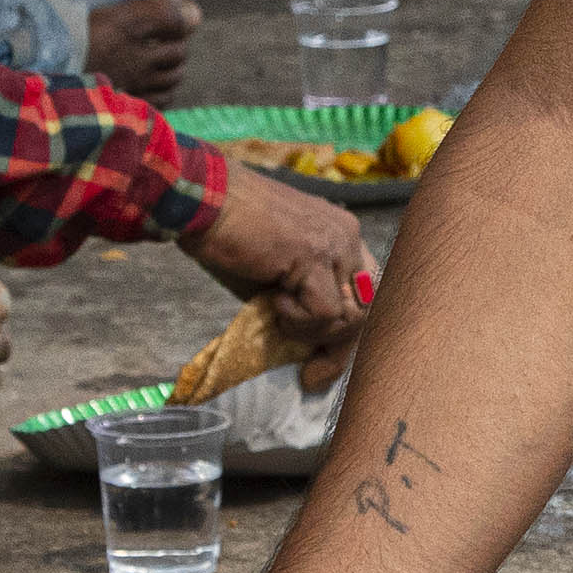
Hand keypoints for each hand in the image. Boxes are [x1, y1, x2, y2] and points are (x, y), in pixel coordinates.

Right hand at [184, 165, 379, 347]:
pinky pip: (324, 312)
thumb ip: (302, 295)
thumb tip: (311, 341)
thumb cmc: (229, 234)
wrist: (204, 201)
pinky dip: (297, 319)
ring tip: (279, 314)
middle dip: (338, 346)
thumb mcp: (276, 271)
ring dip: (312, 330)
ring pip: (351, 314)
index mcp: (342, 234)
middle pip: (368, 309)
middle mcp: (347, 236)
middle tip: (311, 371)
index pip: (368, 293)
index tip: (321, 366)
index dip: (349, 334)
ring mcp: (334, 244)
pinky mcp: (314, 256)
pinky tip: (274, 300)